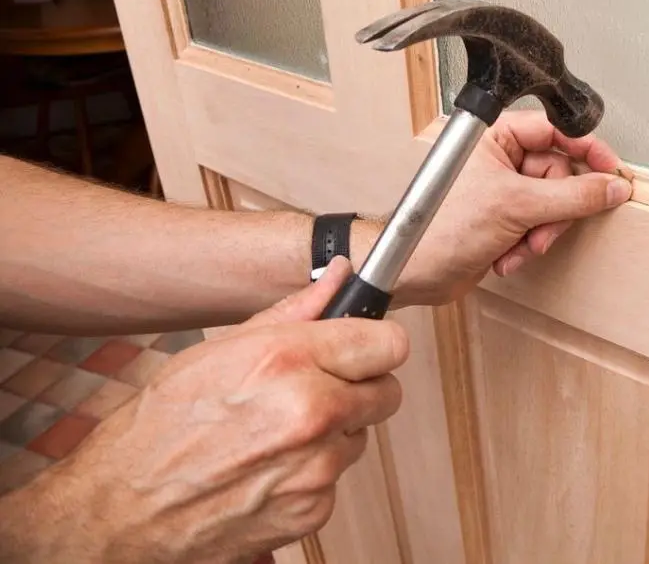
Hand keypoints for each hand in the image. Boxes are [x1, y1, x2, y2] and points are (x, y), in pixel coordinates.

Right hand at [0, 258, 406, 562]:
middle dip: (358, 389)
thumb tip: (340, 275)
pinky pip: (335, 481)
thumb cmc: (159, 428)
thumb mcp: (221, 349)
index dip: (377, 344)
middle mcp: (310, 413)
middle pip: (386, 393)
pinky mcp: (312, 511)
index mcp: (288, 362)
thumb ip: (294, 312)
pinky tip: (266, 469)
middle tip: (314, 390)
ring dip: (331, 434)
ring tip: (273, 434)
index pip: (389, 343)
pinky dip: (310, 476)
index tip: (366, 347)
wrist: (121, 510)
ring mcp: (315, 468)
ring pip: (358, 437)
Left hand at [382, 110, 632, 305]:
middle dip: (556, 210)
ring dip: (542, 233)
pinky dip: (529, 245)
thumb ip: (573, 195)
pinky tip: (508, 256)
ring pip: (553, 204)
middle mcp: (499, 159)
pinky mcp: (504, 218)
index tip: (611, 170)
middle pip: (559, 173)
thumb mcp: (516, 206)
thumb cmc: (438, 229)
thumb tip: (610, 187)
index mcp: (494, 137)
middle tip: (545, 228)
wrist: (414, 274)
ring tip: (523, 246)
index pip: (556, 130)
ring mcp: (503, 189)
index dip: (587, 150)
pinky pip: (539, 226)